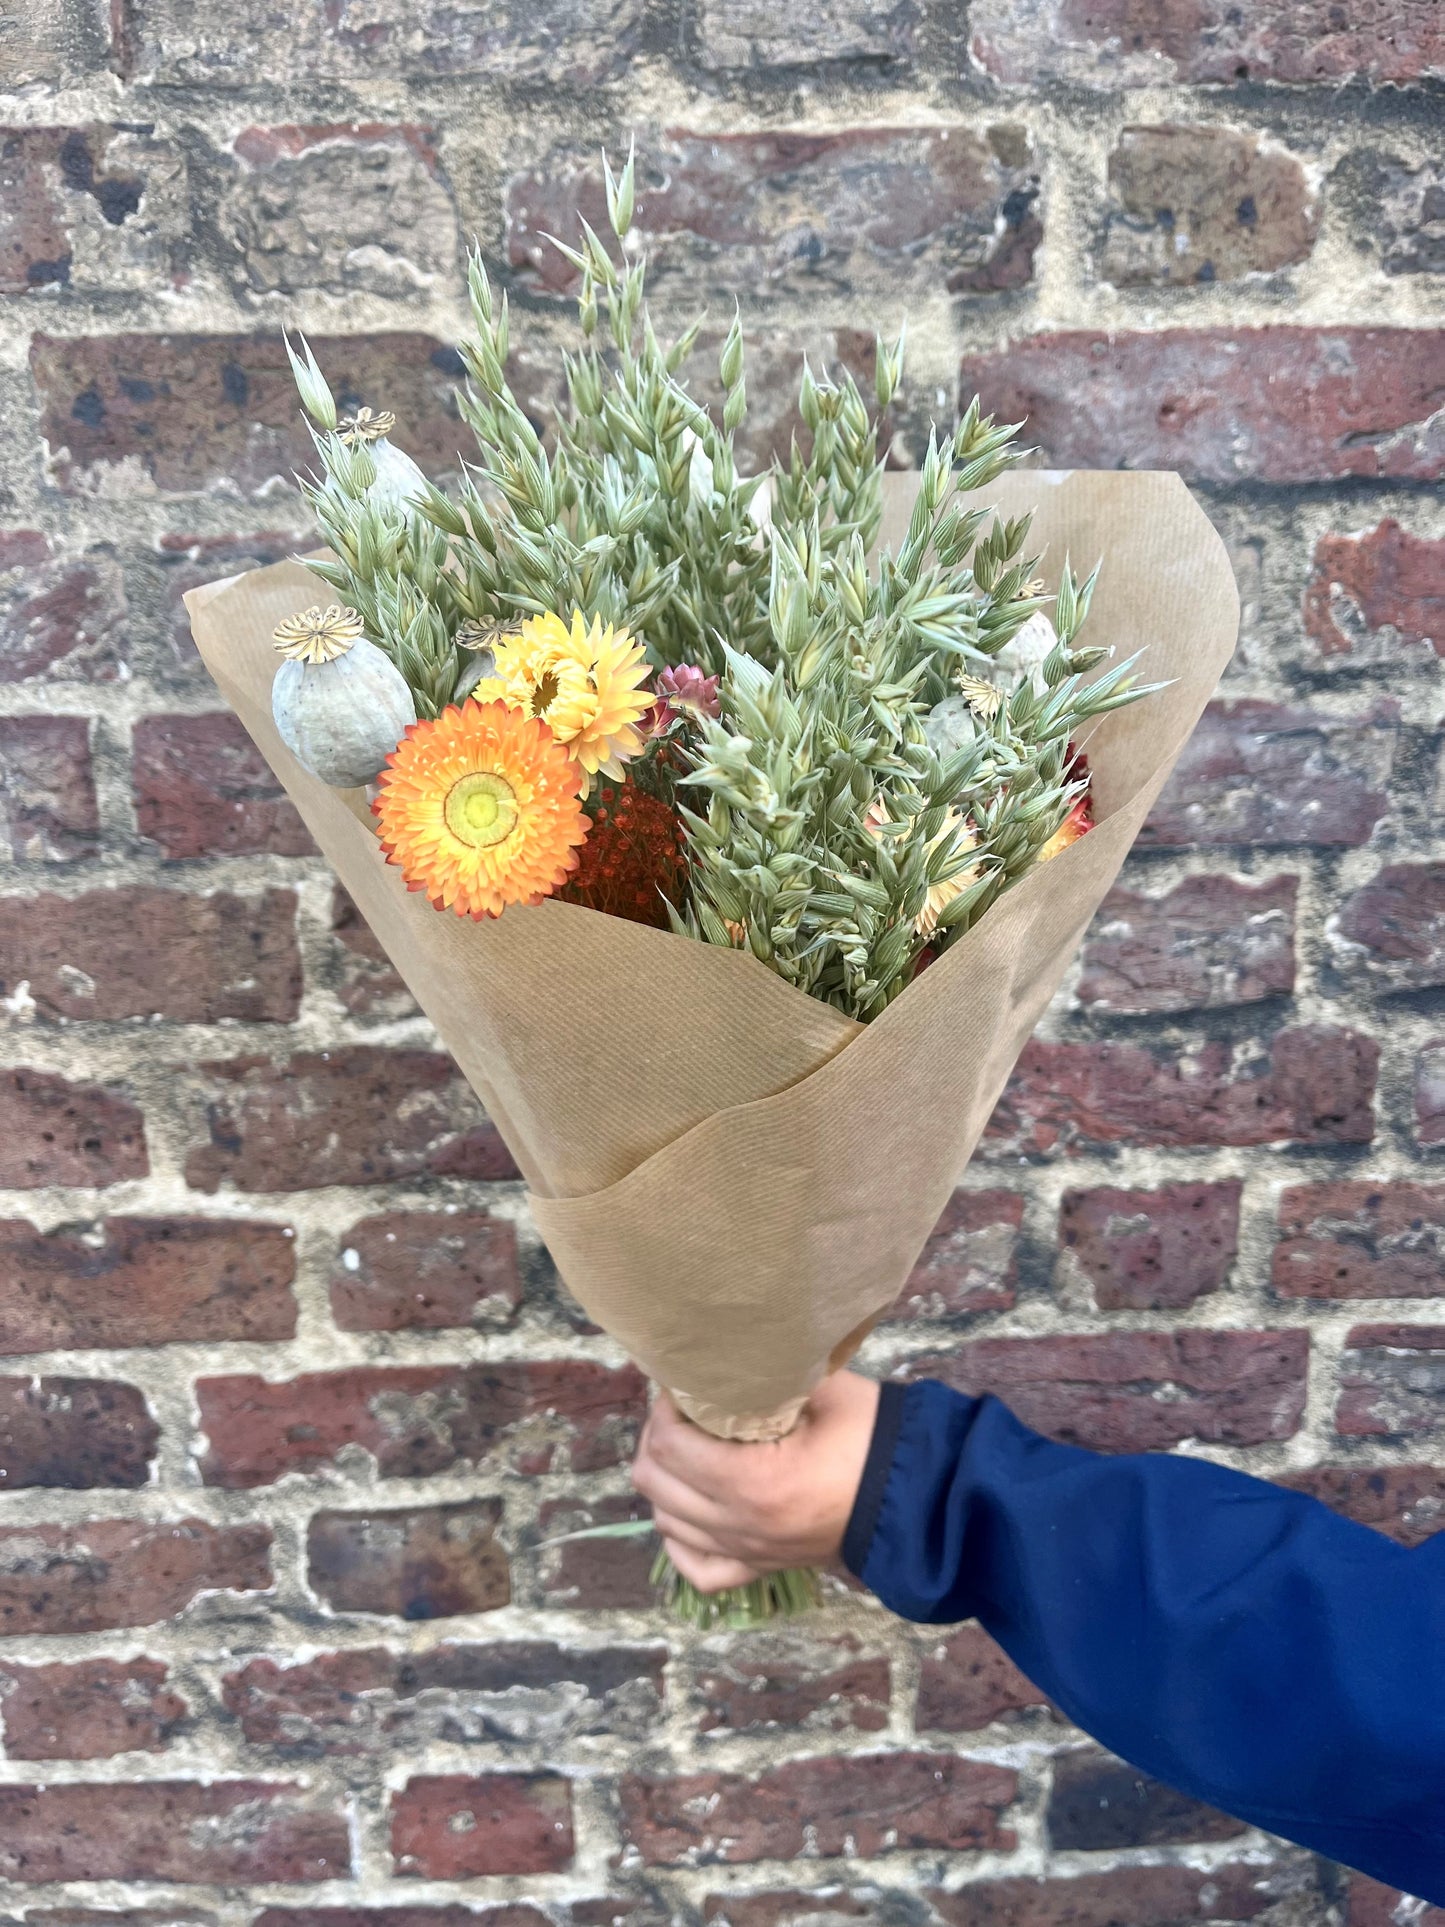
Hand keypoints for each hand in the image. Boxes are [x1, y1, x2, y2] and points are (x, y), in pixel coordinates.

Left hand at [631, 1370, 879, 1594]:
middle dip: (657, 1438)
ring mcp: (748, 1552)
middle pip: (656, 1483)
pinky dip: (681, 1540)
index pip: (671, 1446)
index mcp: (753, 1482)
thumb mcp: (822, 1390)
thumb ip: (767, 1375)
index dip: (664, 1409)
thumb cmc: (872, 1437)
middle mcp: (740, 1525)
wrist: (919, 1498)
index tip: (681, 1386)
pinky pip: (697, 1570)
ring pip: (666, 1523)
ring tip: (686, 1448)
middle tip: (681, 1411)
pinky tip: (688, 1510)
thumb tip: (721, 1355)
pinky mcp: (761, 1568)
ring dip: (665, 1481)